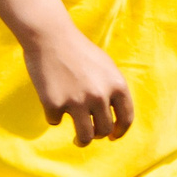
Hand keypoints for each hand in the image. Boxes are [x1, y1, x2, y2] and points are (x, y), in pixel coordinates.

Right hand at [23, 27, 135, 145]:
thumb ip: (112, 90)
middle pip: (103, 130)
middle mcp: (100, 96)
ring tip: (78, 140)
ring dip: (82, 140)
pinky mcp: (54, 104)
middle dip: (98, 135)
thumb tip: (115, 120)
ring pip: (85, 137)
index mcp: (117, 86)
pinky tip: (51, 102)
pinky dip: (53, 115)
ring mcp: (77, 101)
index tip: (113, 137)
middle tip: (91, 135)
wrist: (49, 36)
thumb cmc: (78, 50)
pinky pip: (55, 121)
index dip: (120, 131)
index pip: (126, 119)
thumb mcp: (106, 67)